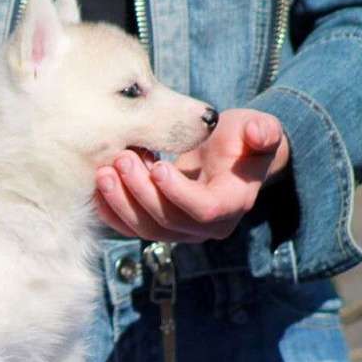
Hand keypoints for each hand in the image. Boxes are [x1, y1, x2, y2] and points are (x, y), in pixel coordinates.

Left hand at [94, 108, 289, 241]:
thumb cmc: (239, 140)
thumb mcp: (256, 129)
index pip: (205, 210)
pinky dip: (110, 210)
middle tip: (122, 160)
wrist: (224, 158)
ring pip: (144, 229)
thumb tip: (258, 132)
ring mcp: (178, 232)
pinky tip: (98, 186)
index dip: (179, 193)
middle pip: (167, 221)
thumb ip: (263, 131)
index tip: (158, 166)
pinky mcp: (156, 227)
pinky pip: (129, 227)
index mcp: (233, 204)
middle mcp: (205, 227)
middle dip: (141, 192)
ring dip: (121, 202)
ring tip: (106, 171)